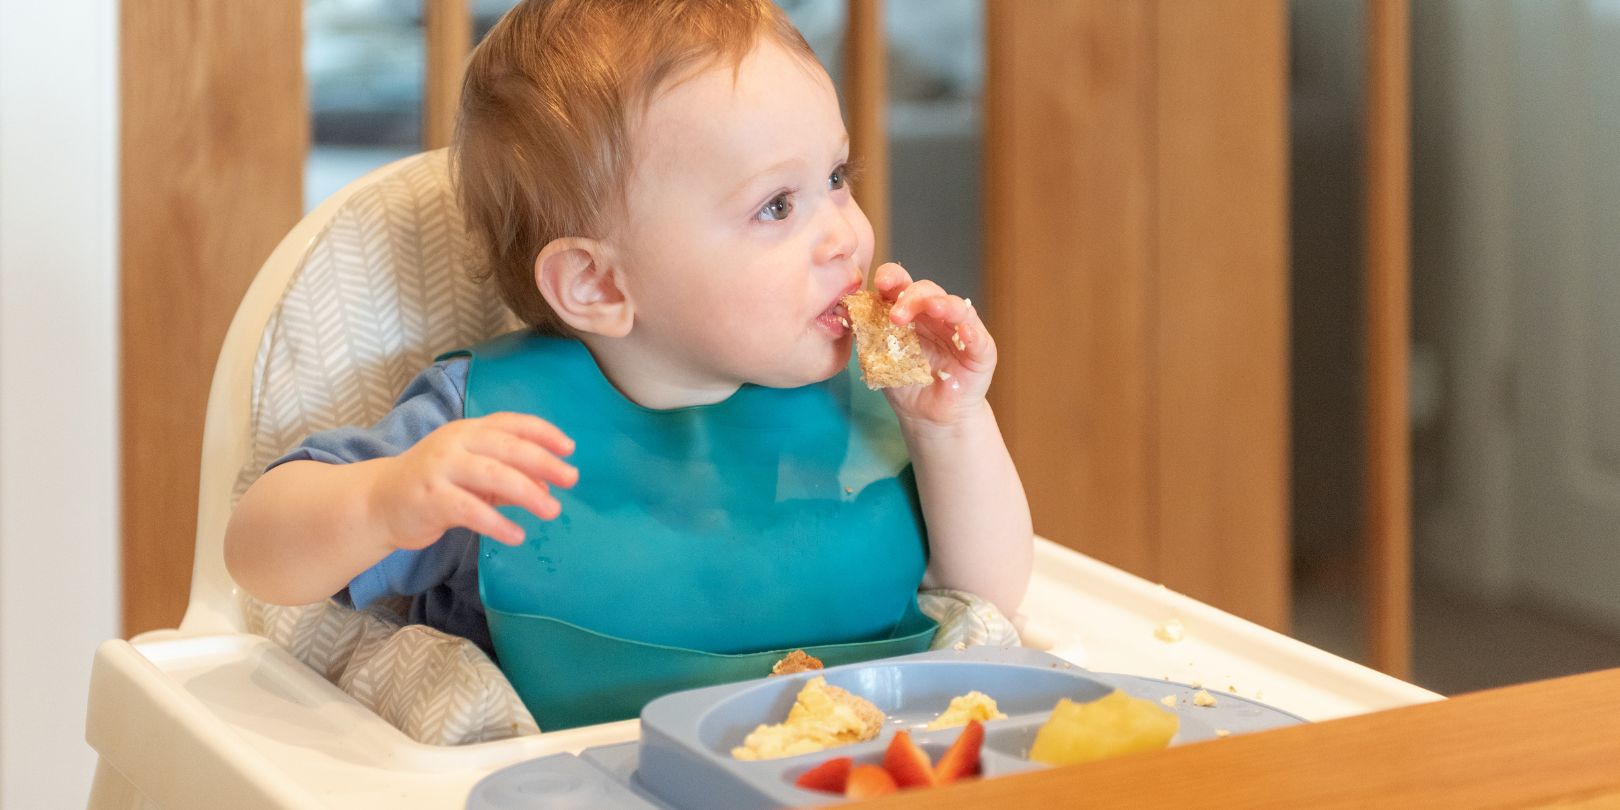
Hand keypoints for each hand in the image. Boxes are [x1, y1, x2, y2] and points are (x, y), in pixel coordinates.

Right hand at [366, 412, 577, 549]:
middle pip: (507, 447)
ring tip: (552, 510)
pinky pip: (471, 510)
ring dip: (527, 493)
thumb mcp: (474, 476)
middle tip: (571, 479)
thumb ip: (508, 479)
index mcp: (469, 431)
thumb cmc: (435, 486)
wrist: (380, 503)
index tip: (569, 448)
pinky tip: (517, 535)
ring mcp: (441, 468)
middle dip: (544, 462)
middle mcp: (456, 442)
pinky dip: (497, 523)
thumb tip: (547, 489)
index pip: (510, 423)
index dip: (542, 432)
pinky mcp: (431, 497)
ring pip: (493, 474)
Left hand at [872, 262, 996, 426]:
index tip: (880, 282)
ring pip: (957, 307)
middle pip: (927, 291)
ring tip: (932, 308)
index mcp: (910, 310)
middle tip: (896, 316)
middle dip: (911, 298)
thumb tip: (849, 314)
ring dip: (943, 304)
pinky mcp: (981, 352)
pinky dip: (971, 332)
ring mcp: (961, 330)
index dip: (892, 278)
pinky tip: (964, 331)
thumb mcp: (880, 358)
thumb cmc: (905, 382)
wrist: (927, 417)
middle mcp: (936, 314)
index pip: (901, 284)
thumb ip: (869, 335)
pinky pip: (979, 338)